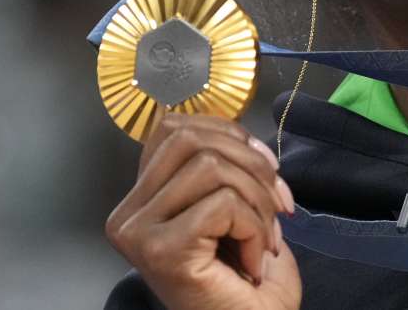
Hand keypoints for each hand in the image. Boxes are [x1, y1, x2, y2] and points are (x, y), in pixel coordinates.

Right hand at [105, 113, 302, 309]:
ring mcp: (139, 232)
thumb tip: (243, 135)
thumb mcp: (233, 205)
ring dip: (258, 200)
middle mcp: (128, 214)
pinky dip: (255, 228)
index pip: (173, 127)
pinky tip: (253, 262)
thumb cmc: (246, 280)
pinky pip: (223, 204)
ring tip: (265, 239)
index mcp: (141, 198)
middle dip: (250, 162)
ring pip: (210, 167)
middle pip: (189, 139)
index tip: (268, 170)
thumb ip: (223, 165)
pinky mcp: (162, 250)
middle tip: (279, 204)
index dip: (229, 134)